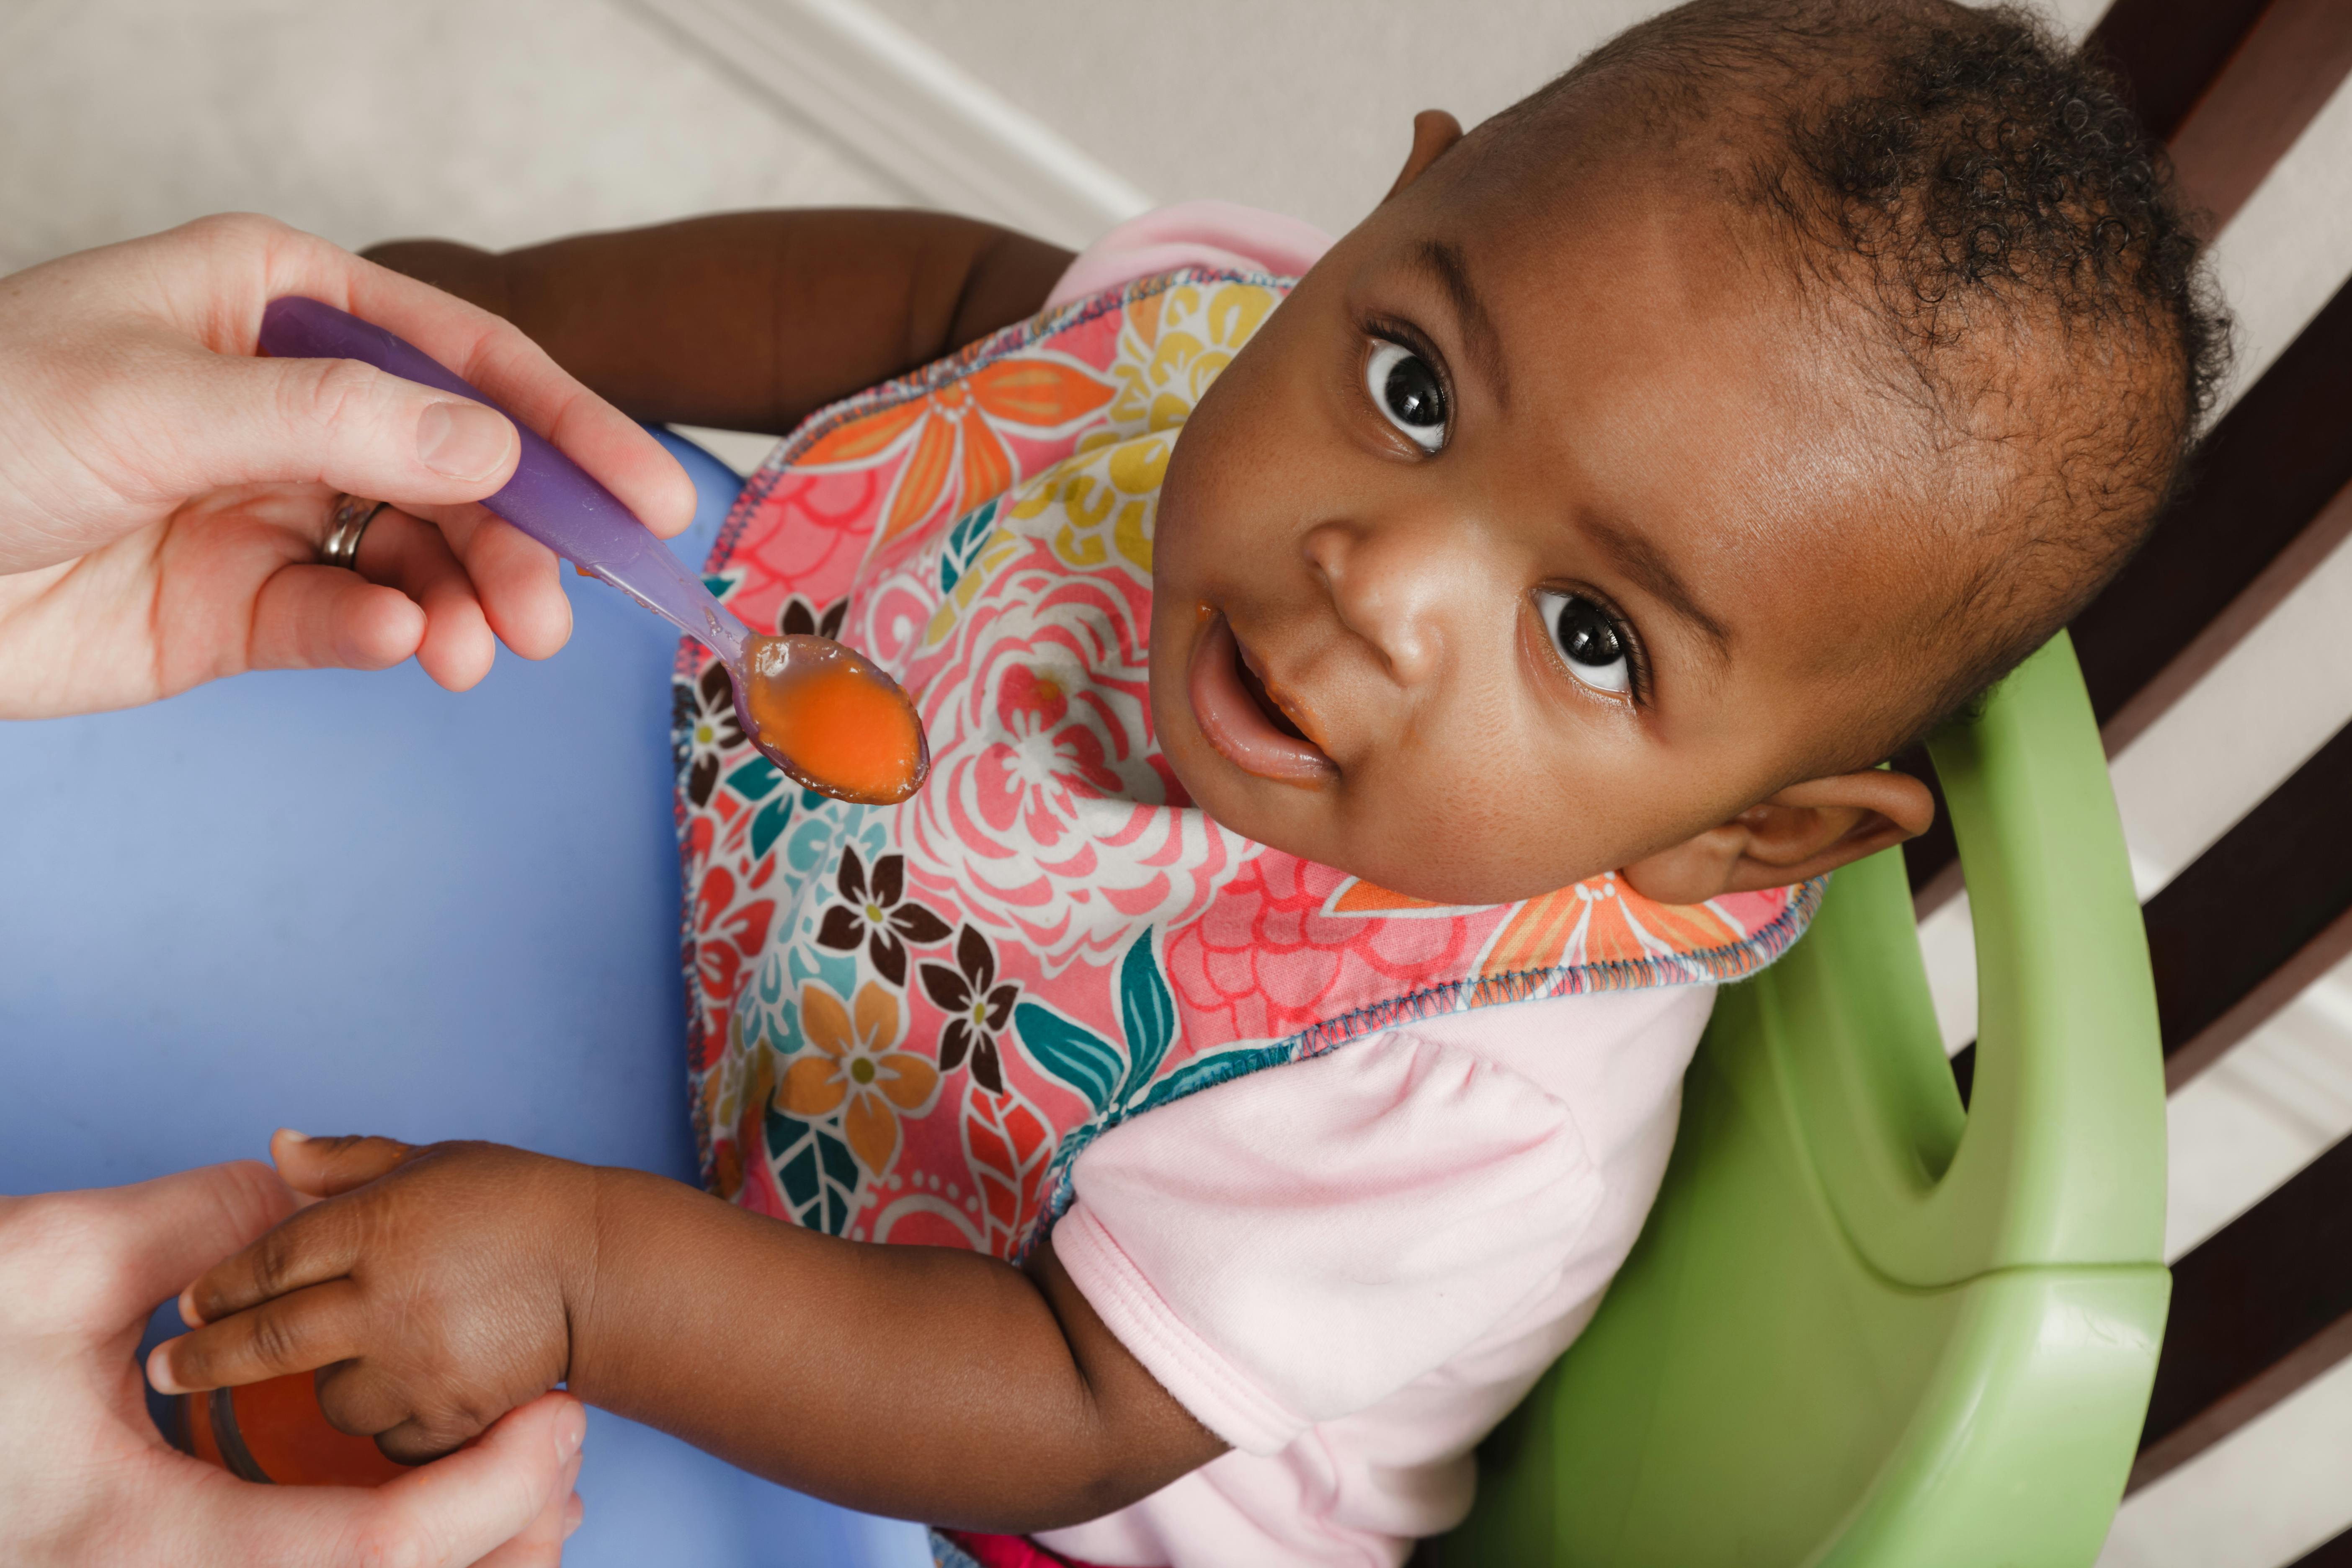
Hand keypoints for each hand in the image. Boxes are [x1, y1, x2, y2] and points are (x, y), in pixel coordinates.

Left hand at [0, 213, 695, 714]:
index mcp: (280, 306)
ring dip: (471, 603)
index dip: (565, 427)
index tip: (648, 498)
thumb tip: (498, 449)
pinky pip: (352, 620)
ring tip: (487, 651)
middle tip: (559, 613)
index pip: (461, 359)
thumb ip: (343, 423)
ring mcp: (276, 507)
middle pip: (461, 469)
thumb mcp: (165, 401)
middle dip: (523, 540)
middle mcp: (293, 404)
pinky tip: (404, 650)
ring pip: (423, 555)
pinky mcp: (248, 604)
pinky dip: (390, 638)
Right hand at [0, 1161, 586, 1566]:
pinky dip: (426, 1558)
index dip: (485, 1492)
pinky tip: (486, 1526)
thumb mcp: (46, 1271)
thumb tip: (290, 1184)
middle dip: (502, 1539)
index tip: (560, 1419)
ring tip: (550, 1497)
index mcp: (154, 1541)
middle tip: (572, 1464)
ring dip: (476, 1557)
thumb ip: (185, 1228)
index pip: (371, 1547)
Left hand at [152, 1133, 595, 1463]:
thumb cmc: (518, 1205)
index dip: (220, 1287)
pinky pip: (389, 1437)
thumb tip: (275, 1147)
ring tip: (366, 1360)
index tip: (188, 1305)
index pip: (268, 1261)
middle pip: (271, 1337)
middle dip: (207, 1358)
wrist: (605, 1270)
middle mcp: (390, 1295)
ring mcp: (420, 1361)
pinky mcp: (451, 1413)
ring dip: (334, 1384)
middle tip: (168, 1371)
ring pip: (331, 1398)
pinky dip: (391, 1420)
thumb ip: (348, 1163)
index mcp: (381, 1224)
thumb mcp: (433, 1162)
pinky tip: (413, 1390)